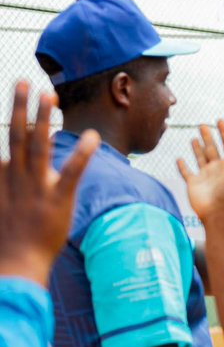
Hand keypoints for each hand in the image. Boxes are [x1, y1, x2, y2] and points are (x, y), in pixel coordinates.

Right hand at [0, 81, 98, 285]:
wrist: (16, 264)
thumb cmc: (7, 240)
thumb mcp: (0, 208)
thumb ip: (4, 188)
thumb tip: (4, 164)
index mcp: (1, 179)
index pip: (6, 147)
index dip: (14, 126)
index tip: (20, 99)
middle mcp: (16, 178)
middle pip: (17, 135)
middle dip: (21, 107)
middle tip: (25, 82)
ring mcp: (36, 187)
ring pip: (38, 145)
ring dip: (42, 118)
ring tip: (49, 94)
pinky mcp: (58, 199)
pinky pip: (72, 171)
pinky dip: (81, 153)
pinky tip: (92, 136)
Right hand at [177, 121, 223, 221]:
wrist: (219, 213)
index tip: (220, 120)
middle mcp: (219, 168)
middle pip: (213, 148)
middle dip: (209, 137)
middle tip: (203, 125)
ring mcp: (206, 176)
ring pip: (200, 158)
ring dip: (197, 148)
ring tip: (194, 138)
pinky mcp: (194, 184)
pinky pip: (186, 172)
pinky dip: (182, 166)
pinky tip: (179, 159)